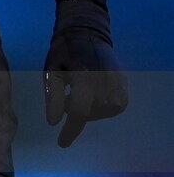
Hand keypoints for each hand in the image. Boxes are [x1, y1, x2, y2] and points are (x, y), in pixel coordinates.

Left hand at [44, 30, 128, 146]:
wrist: (87, 33)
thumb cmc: (64, 52)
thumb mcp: (52, 70)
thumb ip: (53, 96)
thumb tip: (53, 122)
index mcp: (84, 76)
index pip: (79, 112)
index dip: (70, 130)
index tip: (61, 143)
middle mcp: (105, 82)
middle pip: (88, 113)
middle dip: (74, 110)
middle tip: (68, 93)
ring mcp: (119, 85)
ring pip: (101, 113)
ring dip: (88, 108)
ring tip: (81, 89)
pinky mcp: (125, 87)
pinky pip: (113, 108)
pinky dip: (101, 106)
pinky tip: (93, 93)